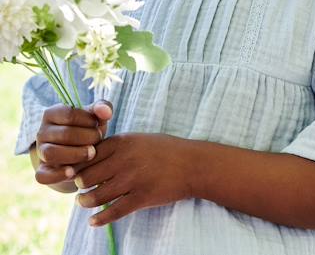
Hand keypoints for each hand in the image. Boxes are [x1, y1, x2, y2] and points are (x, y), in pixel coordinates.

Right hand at [34, 100, 112, 185]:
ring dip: (74, 154)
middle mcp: (42, 132)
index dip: (87, 120)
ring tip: (91, 153)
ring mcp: (41, 152)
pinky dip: (57, 175)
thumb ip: (102, 108)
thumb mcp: (95, 117)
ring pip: (50, 153)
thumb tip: (106, 112)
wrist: (81, 153)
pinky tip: (73, 173)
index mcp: (53, 113)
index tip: (97, 125)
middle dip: (85, 137)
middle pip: (62, 134)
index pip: (68, 114)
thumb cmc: (88, 129)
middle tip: (98, 139)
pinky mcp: (42, 171)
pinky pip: (42, 175)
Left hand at [71, 132, 193, 226]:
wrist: (192, 164)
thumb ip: (115, 146)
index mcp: (122, 141)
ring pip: (96, 196)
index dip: (78, 164)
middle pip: (86, 176)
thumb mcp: (138, 138)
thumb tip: (90, 156)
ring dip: (85, 202)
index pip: (87, 155)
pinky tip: (93, 221)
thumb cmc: (164, 150)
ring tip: (83, 202)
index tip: (76, 170)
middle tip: (79, 188)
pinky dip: (99, 219)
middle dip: (79, 184)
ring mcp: (132, 179)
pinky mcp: (141, 198)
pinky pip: (113, 212)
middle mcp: (124, 159)